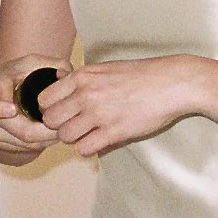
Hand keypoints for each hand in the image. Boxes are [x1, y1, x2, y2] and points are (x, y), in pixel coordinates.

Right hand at [0, 56, 65, 163]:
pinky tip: (55, 131)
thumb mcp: (26, 63)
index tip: (12, 109)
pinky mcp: (0, 147)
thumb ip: (49, 64)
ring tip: (66, 125)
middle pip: (20, 131)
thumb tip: (66, 74)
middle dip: (47, 129)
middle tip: (66, 121)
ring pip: (27, 144)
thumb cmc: (10, 75)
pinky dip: (44, 141)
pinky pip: (27, 149)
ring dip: (49, 137)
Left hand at [36, 55, 206, 156]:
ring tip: (90, 132)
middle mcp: (86, 94)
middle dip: (60, 125)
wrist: (172, 83)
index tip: (64, 112)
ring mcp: (99, 114)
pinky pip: (83, 149)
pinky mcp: (113, 131)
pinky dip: (88, 148)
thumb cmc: (143, 75)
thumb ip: (84, 81)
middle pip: (51, 120)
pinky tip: (100, 139)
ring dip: (75, 138)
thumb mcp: (107, 69)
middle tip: (76, 125)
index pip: (45, 99)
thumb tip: (63, 91)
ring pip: (65, 137)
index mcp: (83, 76)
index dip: (52, 109)